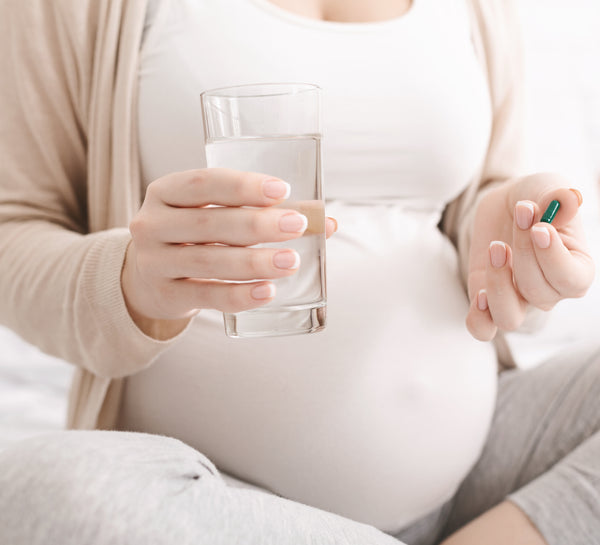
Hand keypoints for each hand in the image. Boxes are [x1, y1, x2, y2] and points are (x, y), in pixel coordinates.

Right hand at [121, 168, 335, 337]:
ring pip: (209, 261)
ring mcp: (154, 262)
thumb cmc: (193, 236)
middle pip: (209, 222)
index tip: (282, 190)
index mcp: (166, 192)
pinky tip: (267, 292)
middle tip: (297, 225)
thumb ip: (263, 212)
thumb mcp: (212, 214)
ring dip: (254, 262)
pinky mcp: (166, 295)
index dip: (244, 186)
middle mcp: (153, 224)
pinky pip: (207, 296)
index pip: (204, 183)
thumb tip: (327, 222)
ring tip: (290, 261)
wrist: (146, 278)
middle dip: (257, 224)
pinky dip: (239, 295)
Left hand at [466, 173, 594, 340]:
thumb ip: (559, 197)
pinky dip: (479, 319)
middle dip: (524, 252)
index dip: (554, 259)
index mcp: (576, 269)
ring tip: (496, 247)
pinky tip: (478, 293)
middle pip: (539, 293)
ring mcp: (516, 298)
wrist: (507, 205)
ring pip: (510, 318)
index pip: (572, 281)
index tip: (539, 228)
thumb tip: (568, 199)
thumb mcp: (550, 189)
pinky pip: (483, 328)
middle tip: (521, 212)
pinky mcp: (487, 298)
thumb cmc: (537, 199)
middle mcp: (549, 291)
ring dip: (499, 287)